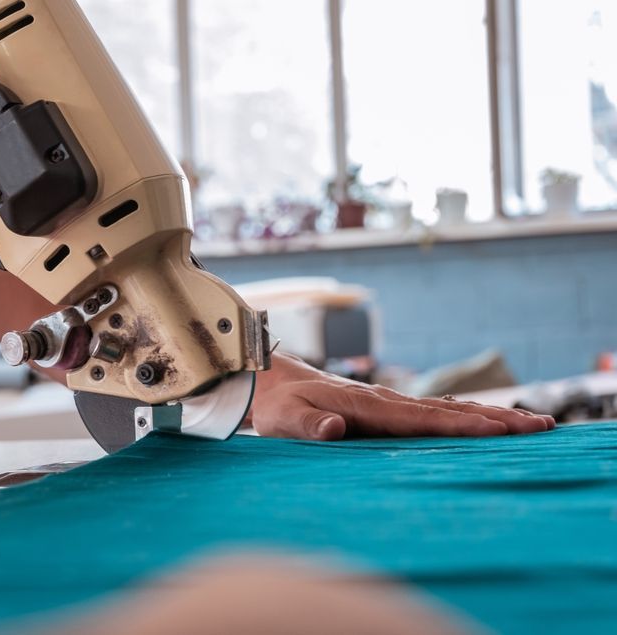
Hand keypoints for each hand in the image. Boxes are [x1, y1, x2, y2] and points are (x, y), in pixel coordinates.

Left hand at [251, 353, 554, 439]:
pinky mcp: (386, 409)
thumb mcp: (283, 418)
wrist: (269, 380)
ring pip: (447, 409)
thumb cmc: (277, 404)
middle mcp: (384, 401)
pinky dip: (465, 416)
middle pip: (448, 411)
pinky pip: (433, 413)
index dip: (460, 425)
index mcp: (366, 405)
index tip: (498, 429)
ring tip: (532, 423)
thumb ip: (307, 426)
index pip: (421, 418)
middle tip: (541, 426)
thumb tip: (334, 428)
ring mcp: (388, 403)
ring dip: (489, 416)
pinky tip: (487, 422)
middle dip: (494, 419)